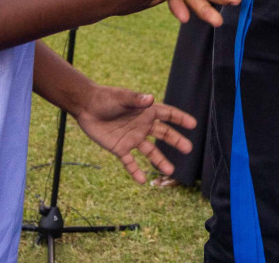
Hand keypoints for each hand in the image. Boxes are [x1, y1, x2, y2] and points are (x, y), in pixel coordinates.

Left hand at [74, 83, 195, 183]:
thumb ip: (136, 100)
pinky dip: (135, 171)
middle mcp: (142, 126)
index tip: (193, 124)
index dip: (180, 118)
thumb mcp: (121, 97)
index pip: (167, 115)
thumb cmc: (105, 98)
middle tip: (188, 149)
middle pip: (163, 134)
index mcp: (145, 111)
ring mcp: (132, 138)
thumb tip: (151, 99)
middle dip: (176, 141)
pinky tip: (142, 181)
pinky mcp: (120, 148)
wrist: (86, 107)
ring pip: (150, 151)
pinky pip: (130, 162)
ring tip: (171, 170)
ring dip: (160, 160)